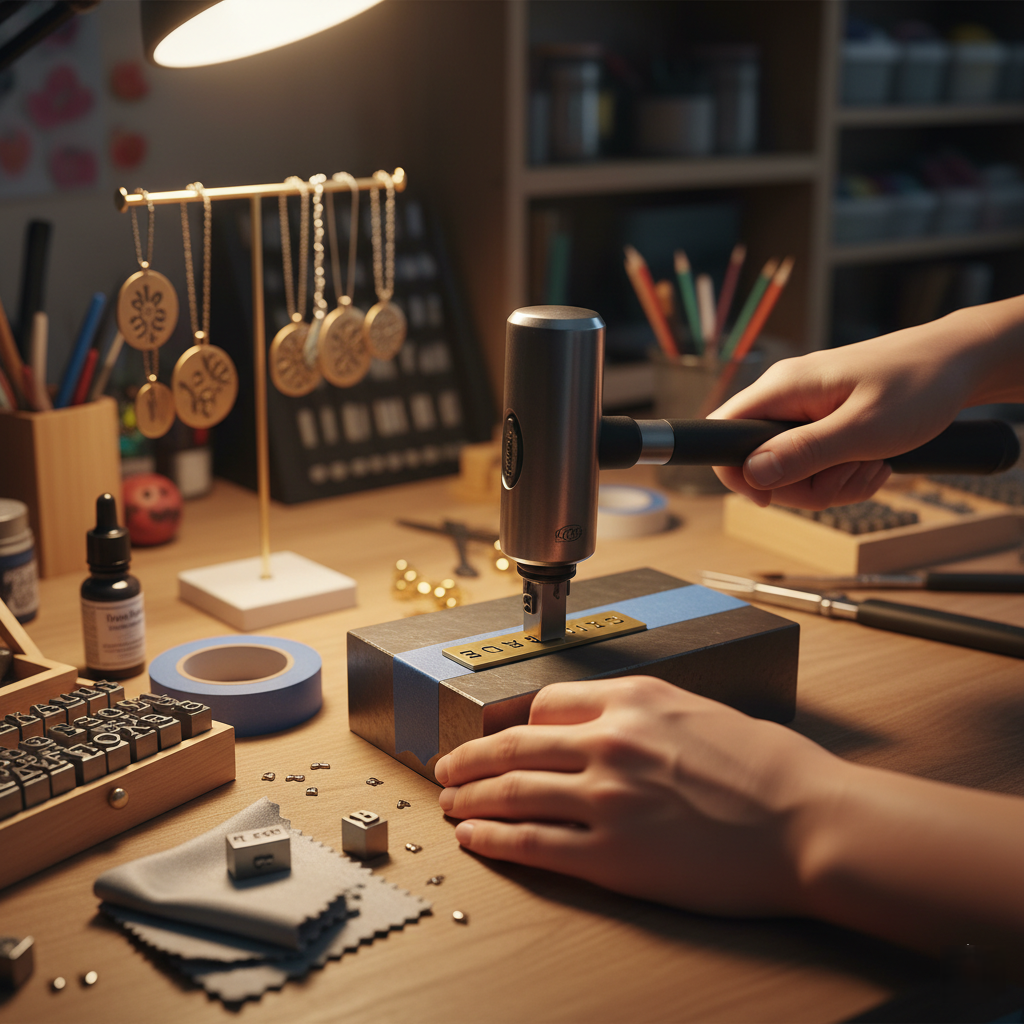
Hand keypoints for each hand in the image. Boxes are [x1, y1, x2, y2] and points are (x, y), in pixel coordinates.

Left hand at [435, 676, 842, 917]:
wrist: (809, 822)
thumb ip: (643, 712)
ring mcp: (607, 799)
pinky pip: (532, 843)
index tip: (500, 738)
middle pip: (513, 746)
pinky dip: (493, 839)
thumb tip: (603, 724)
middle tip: (445, 768)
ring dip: (469, 797)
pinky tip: (474, 838)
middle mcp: (610, 741)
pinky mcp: (611, 855)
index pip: (546, 705)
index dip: (513, 725)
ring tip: (448, 803)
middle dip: (469, 757)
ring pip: (512, 791)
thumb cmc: (770, 768)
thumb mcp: (700, 710)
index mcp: (633, 700)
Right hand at [707, 298, 1023, 508]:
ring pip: (791, 471)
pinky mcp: (824, 422)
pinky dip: (844, 476)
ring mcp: (805, 410)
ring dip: (831, 484)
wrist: (962, 363)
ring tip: (870, 466)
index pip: (723, 432)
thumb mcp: (863, 429)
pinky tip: (873, 464)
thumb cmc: (920, 385)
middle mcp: (786, 397)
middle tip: (847, 476)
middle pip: (760, 464)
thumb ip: (804, 452)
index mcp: (783, 388)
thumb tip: (752, 474)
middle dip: (803, 487)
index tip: (772, 499)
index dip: (737, 474)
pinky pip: (816, 465)